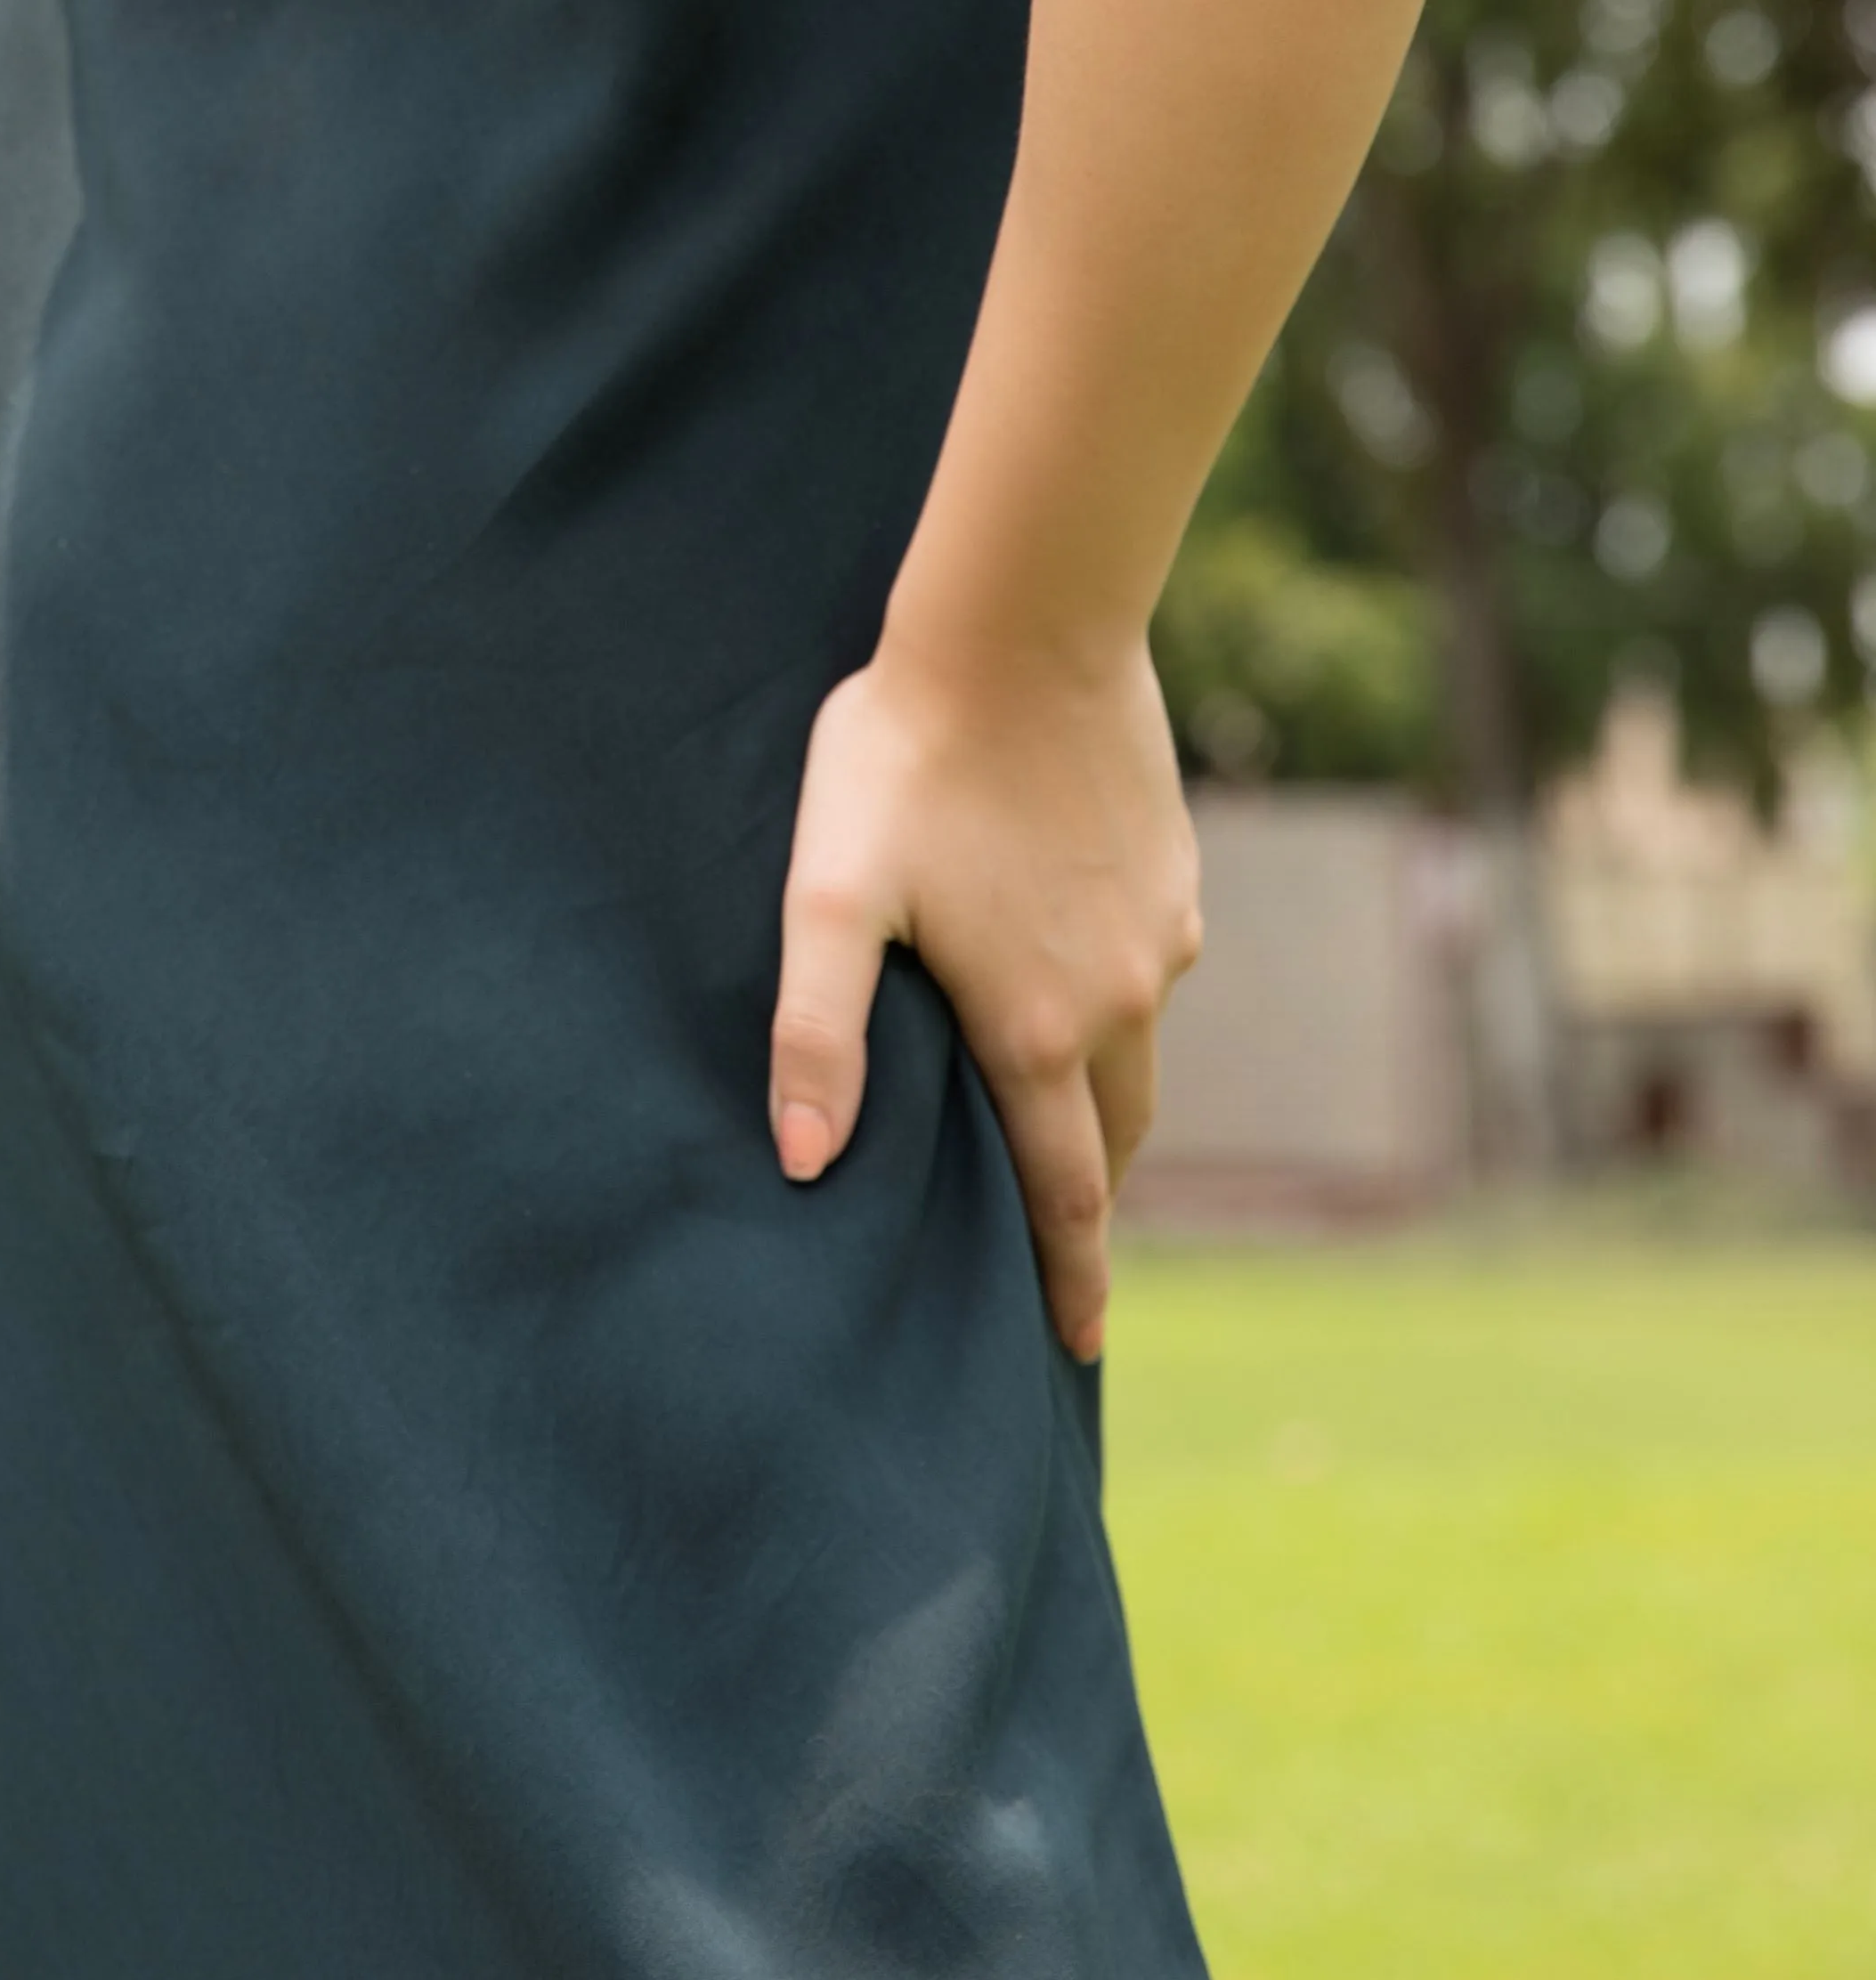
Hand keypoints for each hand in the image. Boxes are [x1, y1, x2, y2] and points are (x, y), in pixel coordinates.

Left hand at [767, 621, 1202, 1359]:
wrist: (1024, 628)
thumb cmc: (907, 756)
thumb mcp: (831, 893)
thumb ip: (817, 1029)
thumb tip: (804, 1165)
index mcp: (1039, 1030)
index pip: (1065, 1193)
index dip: (1071, 1279)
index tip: (1077, 1351)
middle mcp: (1121, 1000)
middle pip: (1113, 1136)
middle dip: (1089, 1199)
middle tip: (1061, 1251)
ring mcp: (1160, 937)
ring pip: (1137, 1049)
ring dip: (1103, 1095)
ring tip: (1059, 1118)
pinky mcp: (1176, 873)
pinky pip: (1149, 968)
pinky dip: (1115, 1000)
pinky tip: (1068, 969)